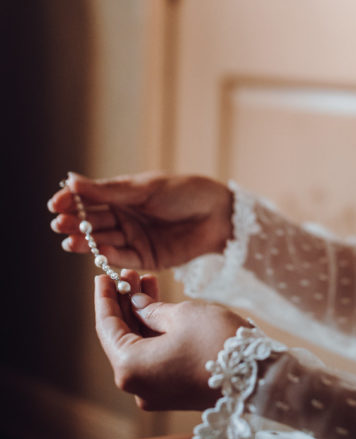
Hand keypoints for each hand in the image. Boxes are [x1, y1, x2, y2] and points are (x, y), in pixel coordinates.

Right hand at [48, 172, 231, 270]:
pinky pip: (122, 257)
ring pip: (103, 241)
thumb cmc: (184, 192)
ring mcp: (134, 238)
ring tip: (69, 239)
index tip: (55, 203)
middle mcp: (125, 217)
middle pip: (93, 222)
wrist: (218, 213)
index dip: (72, 201)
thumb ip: (109, 191)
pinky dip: (108, 255)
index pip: (91, 199)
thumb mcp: (145, 188)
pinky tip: (94, 249)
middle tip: (59, 224)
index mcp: (124, 196)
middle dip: (75, 222)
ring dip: (86, 241)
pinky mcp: (146, 258)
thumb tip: (70, 180)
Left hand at [94, 271, 245, 410]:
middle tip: (129, 275)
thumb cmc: (218, 343)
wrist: (256, 378)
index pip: (107, 328)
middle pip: (122, 338)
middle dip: (125, 304)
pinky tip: (160, 308)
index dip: (105, 299)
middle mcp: (137, 385)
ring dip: (142, 317)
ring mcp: (156, 392)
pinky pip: (155, 357)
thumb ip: (153, 309)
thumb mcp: (182, 315)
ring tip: (147, 284)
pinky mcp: (174, 392)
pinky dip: (155, 334)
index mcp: (130, 367)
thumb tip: (138, 305)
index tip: (103, 276)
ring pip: (140, 347)